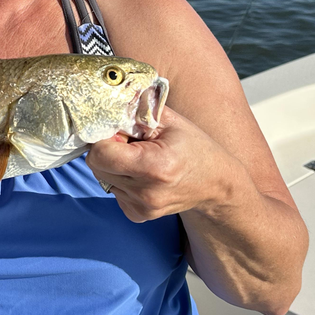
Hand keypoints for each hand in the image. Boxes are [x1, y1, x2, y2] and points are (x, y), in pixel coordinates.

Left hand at [86, 107, 236, 222]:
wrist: (216, 184)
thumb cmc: (195, 147)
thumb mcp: (170, 121)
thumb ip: (137, 109)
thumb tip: (108, 99)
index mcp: (153, 166)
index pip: (100, 154)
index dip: (104, 138)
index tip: (119, 131)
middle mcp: (145, 192)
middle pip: (97, 166)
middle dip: (107, 150)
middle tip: (130, 143)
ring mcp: (142, 207)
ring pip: (103, 178)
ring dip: (114, 165)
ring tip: (140, 158)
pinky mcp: (138, 215)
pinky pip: (113, 191)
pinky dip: (121, 180)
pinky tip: (142, 174)